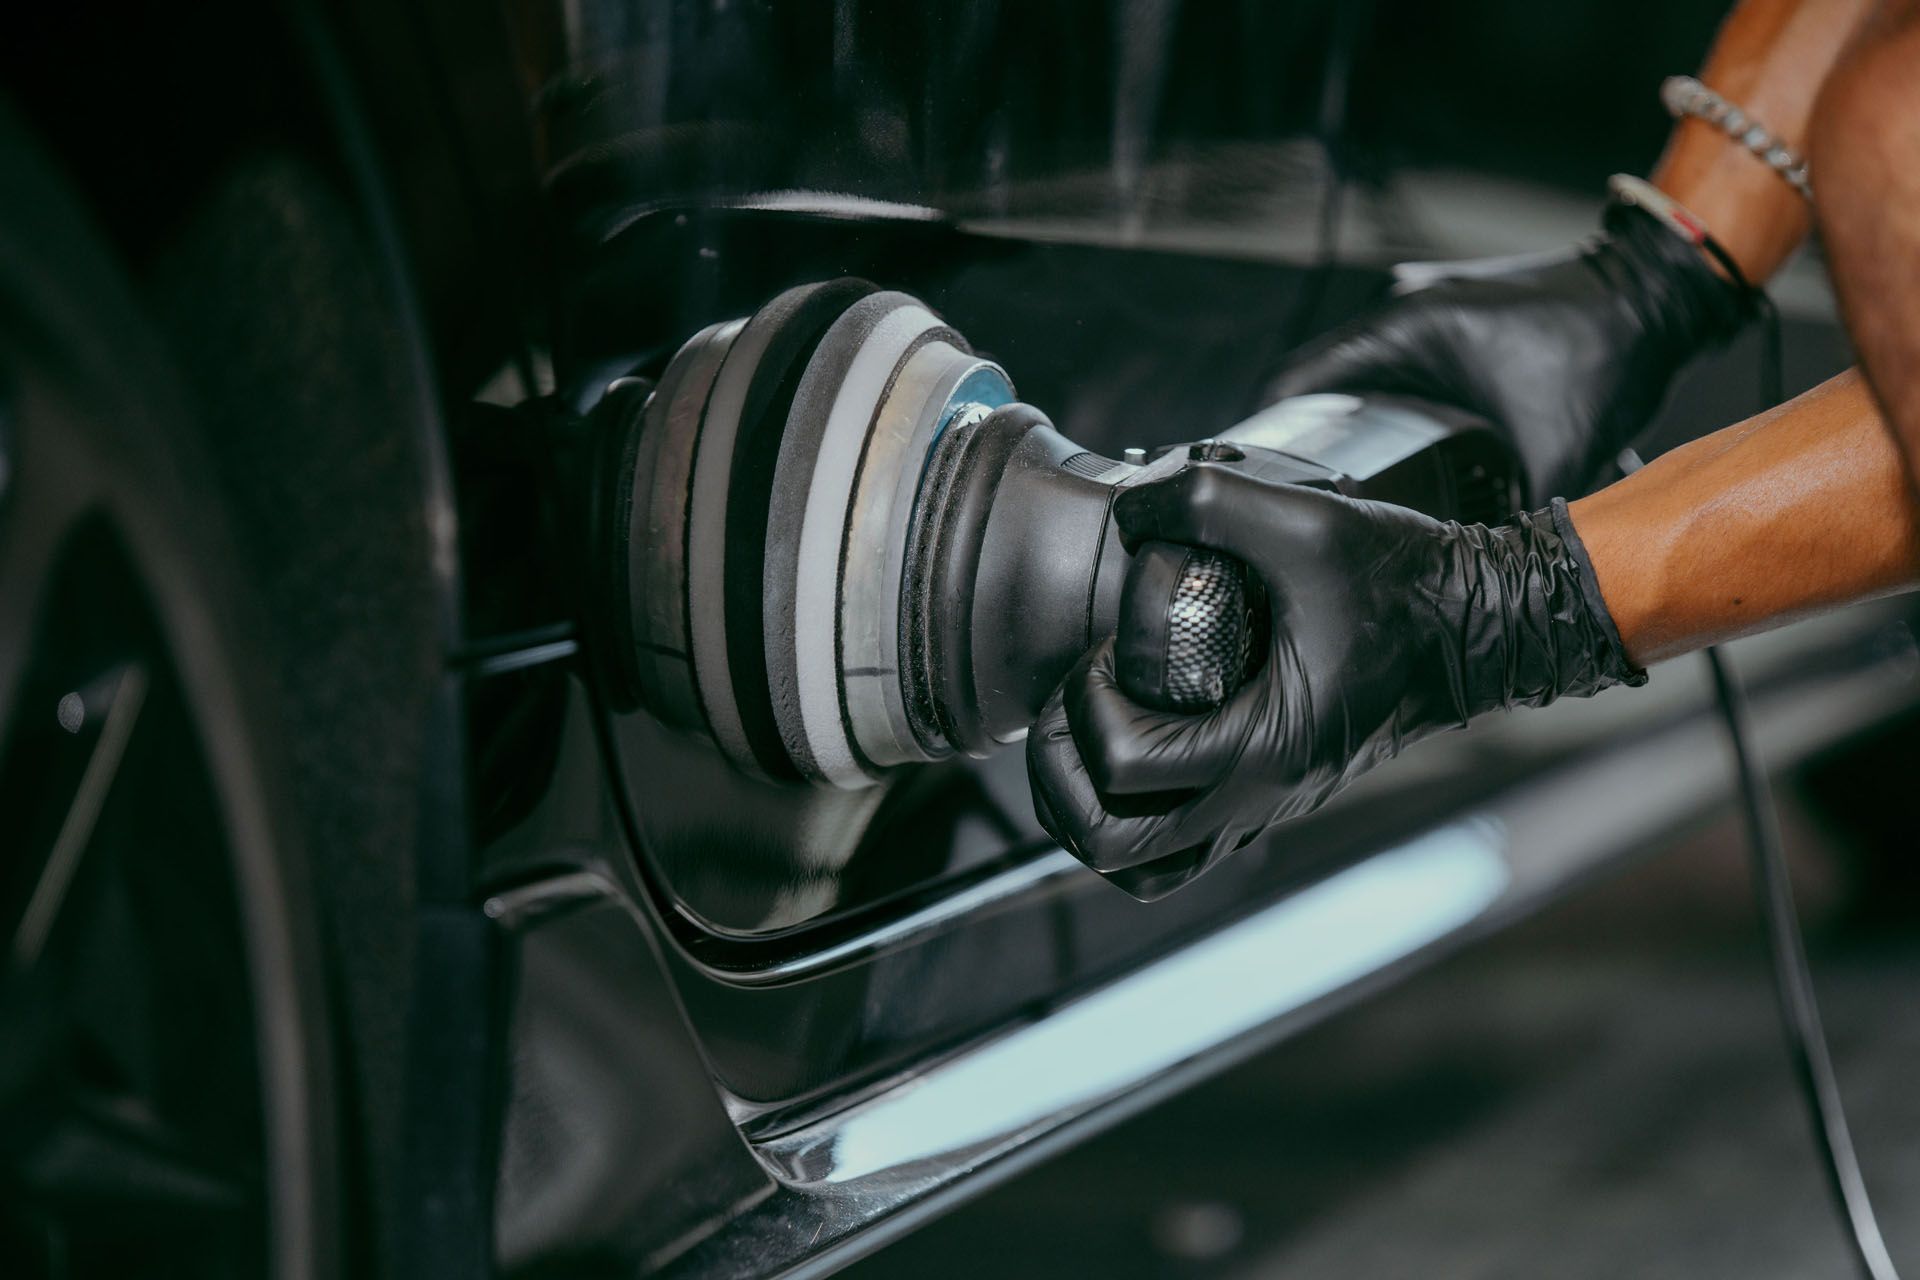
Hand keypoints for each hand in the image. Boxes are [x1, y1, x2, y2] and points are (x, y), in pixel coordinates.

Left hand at [1027, 463, 1643, 896]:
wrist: (1479, 628)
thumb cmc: (1403, 583)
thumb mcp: (1304, 521)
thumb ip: (1207, 499)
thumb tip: (1127, 508)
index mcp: (1260, 748)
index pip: (1123, 766)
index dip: (1086, 704)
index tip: (1106, 651)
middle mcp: (1256, 799)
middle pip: (1110, 847)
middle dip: (1061, 778)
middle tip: (1070, 707)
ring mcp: (1262, 811)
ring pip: (1139, 868)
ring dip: (1086, 815)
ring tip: (1084, 740)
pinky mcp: (1269, 801)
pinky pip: (1177, 854)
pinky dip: (1131, 821)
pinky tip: (1128, 751)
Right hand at [1265, 199, 1747, 502]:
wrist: (1656, 296)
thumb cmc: (1608, 350)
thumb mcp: (1558, 452)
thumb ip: (1523, 520)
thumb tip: (1489, 584)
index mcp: (1401, 329)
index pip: (1293, 383)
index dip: (1263, 437)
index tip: (1253, 488)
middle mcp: (1398, 310)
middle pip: (1314, 388)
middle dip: (1301, 446)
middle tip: (1292, 510)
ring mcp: (1418, 309)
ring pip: (1350, 381)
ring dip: (1339, 430)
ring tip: (1331, 495)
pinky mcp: (1441, 317)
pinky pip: (1385, 372)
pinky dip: (1376, 411)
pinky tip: (1382, 458)